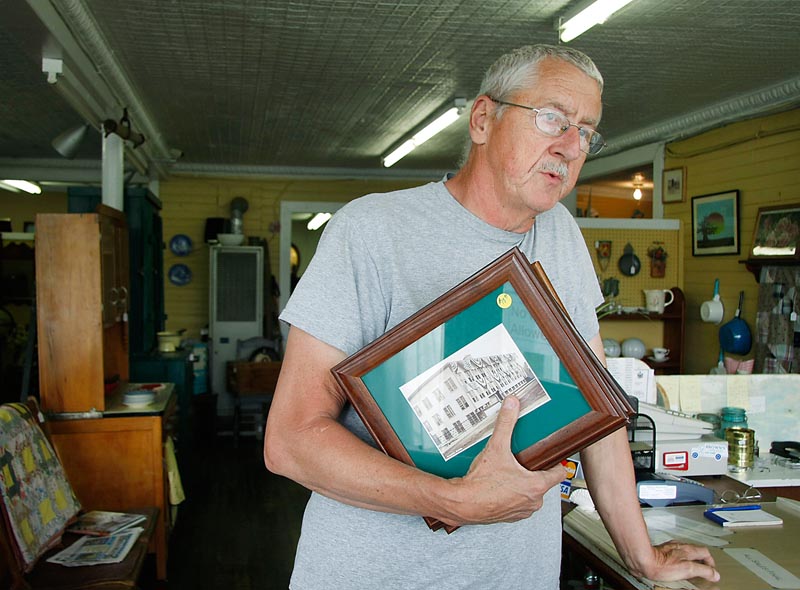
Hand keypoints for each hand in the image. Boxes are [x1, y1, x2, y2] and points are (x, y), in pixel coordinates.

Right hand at [445, 396, 565, 525]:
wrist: (463, 504)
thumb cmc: (481, 484)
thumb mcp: (496, 447)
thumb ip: (506, 424)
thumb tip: (512, 406)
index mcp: (537, 485)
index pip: (560, 473)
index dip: (556, 462)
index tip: (551, 456)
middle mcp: (533, 501)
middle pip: (543, 482)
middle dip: (533, 471)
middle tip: (521, 460)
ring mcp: (522, 511)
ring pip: (530, 494)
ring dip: (522, 484)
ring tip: (508, 472)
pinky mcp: (510, 516)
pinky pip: (517, 503)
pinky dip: (511, 495)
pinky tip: (499, 485)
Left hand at [644, 541, 718, 583]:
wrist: (644, 560)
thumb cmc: (663, 565)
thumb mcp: (688, 570)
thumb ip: (703, 571)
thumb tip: (715, 574)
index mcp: (688, 550)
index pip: (705, 552)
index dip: (710, 562)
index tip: (711, 570)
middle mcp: (680, 546)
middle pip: (696, 551)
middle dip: (701, 560)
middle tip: (703, 569)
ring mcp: (670, 547)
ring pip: (685, 551)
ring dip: (690, 559)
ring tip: (691, 568)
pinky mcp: (662, 551)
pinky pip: (675, 554)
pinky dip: (680, 560)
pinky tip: (676, 566)